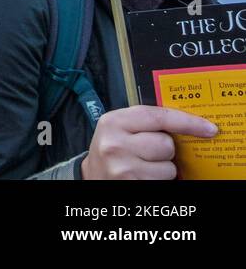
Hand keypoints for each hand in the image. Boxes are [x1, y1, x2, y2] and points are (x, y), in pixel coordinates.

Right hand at [81, 105, 216, 179]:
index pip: (158, 117)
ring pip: (169, 166)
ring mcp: (123, 168)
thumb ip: (145, 121)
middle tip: (150, 150)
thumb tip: (188, 123)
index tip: (208, 128)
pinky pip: (164, 181)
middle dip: (166, 148)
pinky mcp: (132, 185)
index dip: (187, 122)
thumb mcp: (120, 128)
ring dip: (164, 167)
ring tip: (145, 165)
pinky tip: (144, 175)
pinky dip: (160, 179)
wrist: (92, 175)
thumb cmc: (111, 148)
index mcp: (114, 122)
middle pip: (166, 144)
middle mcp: (115, 144)